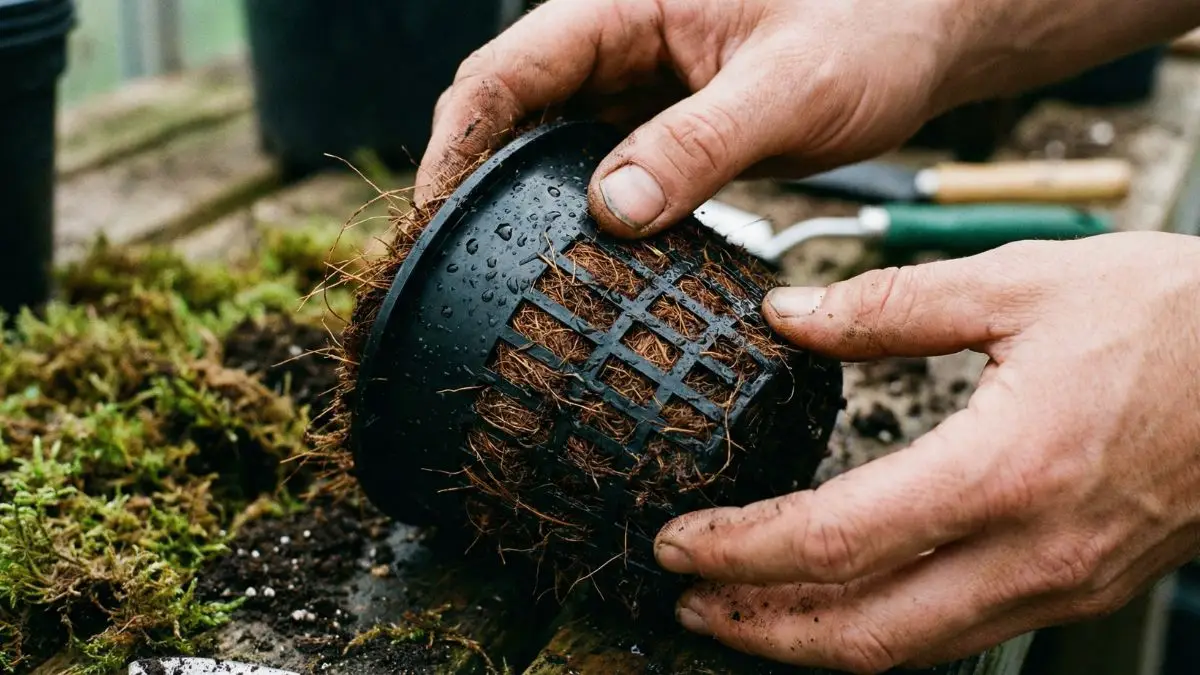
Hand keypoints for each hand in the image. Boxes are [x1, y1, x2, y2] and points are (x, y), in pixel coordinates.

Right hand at [417, 0, 955, 235]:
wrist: (926, 31)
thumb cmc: (873, 27)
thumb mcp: (792, 87)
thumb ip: (703, 143)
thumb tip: (615, 210)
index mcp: (624, 5)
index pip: (507, 70)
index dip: (455, 141)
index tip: (429, 215)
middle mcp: (617, 41)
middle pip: (510, 109)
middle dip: (471, 181)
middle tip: (449, 265)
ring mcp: (638, 84)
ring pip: (549, 144)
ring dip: (521, 202)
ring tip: (498, 274)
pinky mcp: (665, 122)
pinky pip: (600, 166)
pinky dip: (580, 211)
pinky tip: (578, 259)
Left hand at [653, 232, 1199, 672]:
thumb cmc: (1174, 321)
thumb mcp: (1021, 284)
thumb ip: (890, 305)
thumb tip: (789, 315)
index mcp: (1004, 469)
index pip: (835, 539)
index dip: (741, 549)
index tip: (679, 539)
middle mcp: (1029, 552)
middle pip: (861, 633)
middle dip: (757, 627)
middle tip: (685, 602)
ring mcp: (1056, 584)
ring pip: (907, 650)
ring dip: (808, 642)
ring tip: (740, 613)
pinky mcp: (1073, 586)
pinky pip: (954, 633)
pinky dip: (877, 630)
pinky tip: (839, 601)